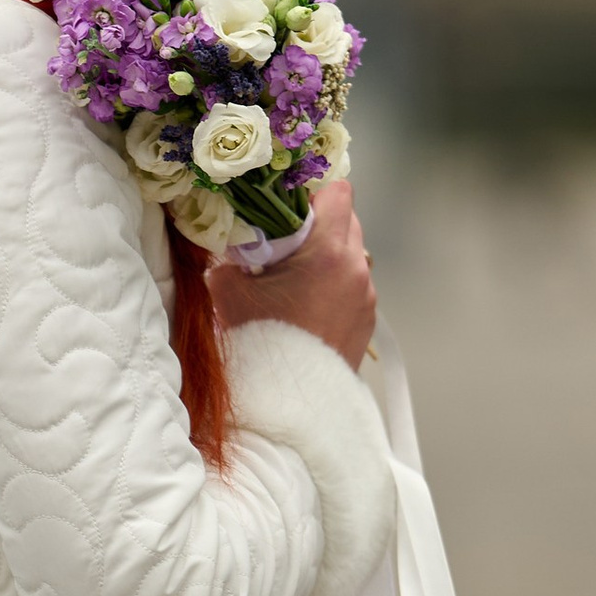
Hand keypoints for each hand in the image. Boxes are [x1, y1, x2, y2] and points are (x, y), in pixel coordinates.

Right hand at [211, 176, 376, 370]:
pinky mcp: (367, 322)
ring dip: (326, 258)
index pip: (338, 191)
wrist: (286, 405)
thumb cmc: (260, 343)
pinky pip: (353, 287)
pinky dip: (332, 287)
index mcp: (329, 251)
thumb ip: (231, 260)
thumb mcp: (229, 293)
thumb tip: (233, 252)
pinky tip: (306, 308)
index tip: (287, 205)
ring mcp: (366, 297)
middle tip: (284, 242)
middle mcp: (357, 269)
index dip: (312, 191)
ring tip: (294, 281)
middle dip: (317, 224)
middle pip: (347, 221)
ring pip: (351, 256)